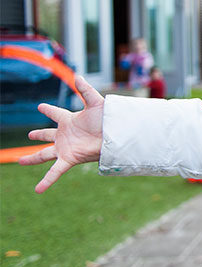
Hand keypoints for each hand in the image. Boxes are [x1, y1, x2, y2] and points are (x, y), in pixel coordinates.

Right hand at [19, 76, 104, 192]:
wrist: (116, 135)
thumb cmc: (108, 119)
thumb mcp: (96, 102)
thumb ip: (85, 90)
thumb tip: (78, 76)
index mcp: (70, 120)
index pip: (56, 114)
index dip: (48, 110)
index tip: (40, 106)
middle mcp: (65, 135)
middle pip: (47, 135)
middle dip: (39, 134)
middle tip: (30, 135)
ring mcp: (65, 148)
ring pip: (44, 154)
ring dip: (32, 158)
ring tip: (20, 161)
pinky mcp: (69, 159)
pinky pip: (55, 171)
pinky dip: (47, 181)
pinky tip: (38, 190)